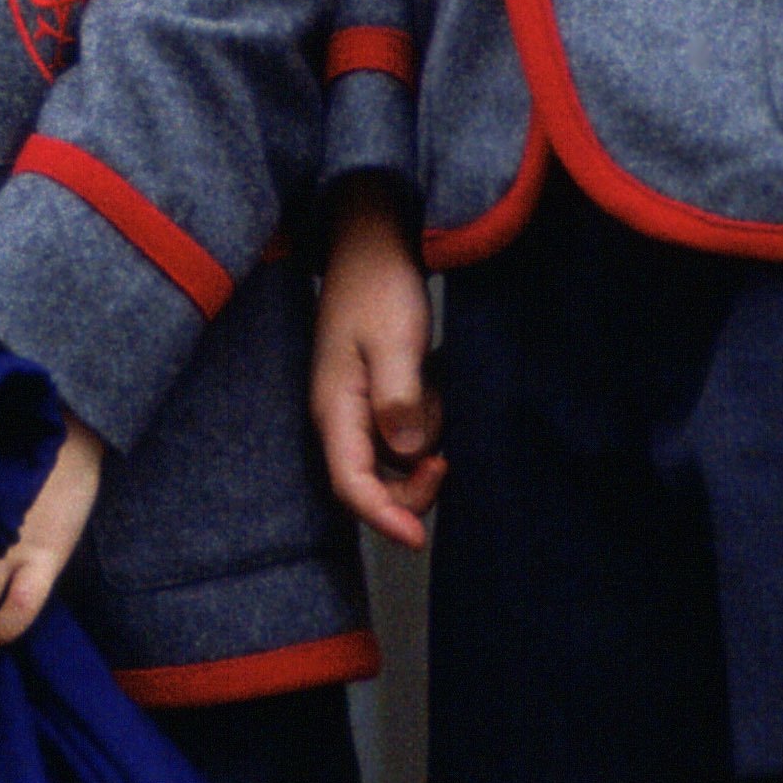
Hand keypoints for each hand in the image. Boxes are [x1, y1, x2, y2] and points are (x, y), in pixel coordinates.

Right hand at [313, 181, 445, 547]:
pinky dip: (423, 423)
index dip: (384, 517)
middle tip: (446, 461)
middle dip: (411, 485)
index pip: (352, 484)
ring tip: (434, 392)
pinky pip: (403, 432)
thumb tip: (407, 453)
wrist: (370, 244)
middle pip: (373, 482)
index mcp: (336, 408)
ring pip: (393, 459)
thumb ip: (399, 398)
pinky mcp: (376, 396)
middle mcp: (341, 416)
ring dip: (422, 445)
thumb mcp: (395, 341)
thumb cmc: (378, 286)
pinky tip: (431, 386)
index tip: (418, 539)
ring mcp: (357, 407)